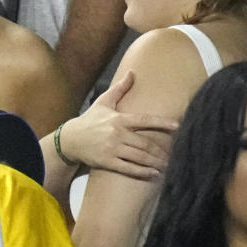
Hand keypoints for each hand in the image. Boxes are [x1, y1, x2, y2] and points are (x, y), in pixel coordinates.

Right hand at [57, 71, 177, 178]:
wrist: (70, 139)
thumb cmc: (89, 120)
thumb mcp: (103, 102)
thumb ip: (120, 88)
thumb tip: (132, 72)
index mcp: (119, 119)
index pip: (144, 120)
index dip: (162, 123)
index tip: (177, 126)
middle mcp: (117, 134)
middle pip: (145, 143)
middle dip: (161, 151)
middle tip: (175, 155)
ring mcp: (112, 149)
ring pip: (139, 157)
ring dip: (155, 162)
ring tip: (167, 165)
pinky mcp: (107, 162)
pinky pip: (128, 168)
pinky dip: (143, 172)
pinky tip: (154, 173)